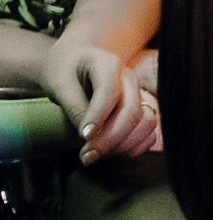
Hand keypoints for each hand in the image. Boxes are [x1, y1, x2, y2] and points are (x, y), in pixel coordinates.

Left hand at [41, 38, 159, 163]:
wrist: (73, 63)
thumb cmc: (63, 71)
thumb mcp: (58, 84)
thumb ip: (74, 107)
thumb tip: (89, 136)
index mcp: (108, 64)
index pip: (109, 93)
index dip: (98, 118)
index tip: (84, 138)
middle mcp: (130, 78)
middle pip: (132, 112)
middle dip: (111, 138)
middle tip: (87, 155)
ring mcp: (139, 94)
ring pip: (146, 123)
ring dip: (124, 144)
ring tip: (97, 155)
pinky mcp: (142, 109)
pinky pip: (149, 133)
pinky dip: (133, 147)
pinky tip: (111, 154)